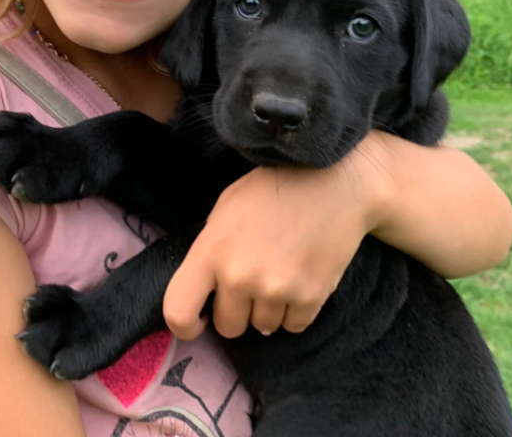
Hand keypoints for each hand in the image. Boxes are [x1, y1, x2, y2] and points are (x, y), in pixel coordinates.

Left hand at [163, 140, 383, 339]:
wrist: (334, 183)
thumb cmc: (275, 189)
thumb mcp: (226, 208)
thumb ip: (210, 249)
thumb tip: (206, 289)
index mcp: (211, 251)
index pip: (177, 312)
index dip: (185, 325)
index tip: (199, 321)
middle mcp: (240, 276)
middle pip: (228, 327)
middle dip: (237, 311)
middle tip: (253, 284)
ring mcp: (276, 290)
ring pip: (263, 328)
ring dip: (268, 310)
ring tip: (281, 274)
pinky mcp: (310, 298)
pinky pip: (293, 326)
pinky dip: (295, 311)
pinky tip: (300, 280)